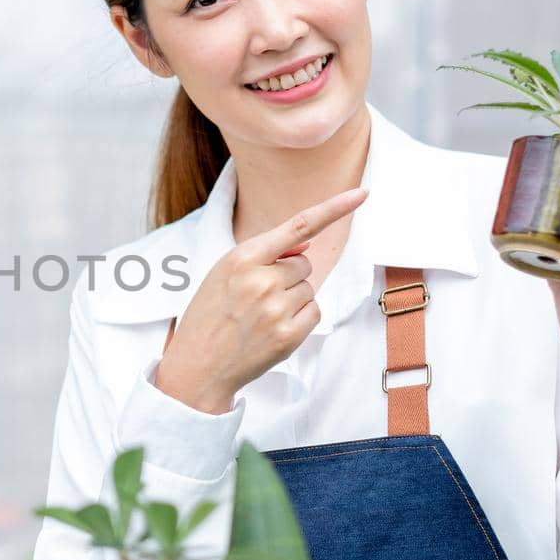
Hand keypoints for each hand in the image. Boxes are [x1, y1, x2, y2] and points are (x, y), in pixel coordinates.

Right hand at [155, 187, 368, 412]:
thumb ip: (264, 254)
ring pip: (309, 289)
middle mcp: (261, 280)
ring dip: (292, 299)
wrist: (197, 366)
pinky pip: (313, 312)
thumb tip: (306, 244)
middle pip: (304, 264)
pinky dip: (300, 319)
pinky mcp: (288, 335)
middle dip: (289, 276)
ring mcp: (276, 309)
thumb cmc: (210, 315)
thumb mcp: (223, 274)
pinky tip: (273, 329)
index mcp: (242, 258)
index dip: (334, 208)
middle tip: (258, 297)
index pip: (299, 225)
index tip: (362, 193)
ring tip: (260, 316)